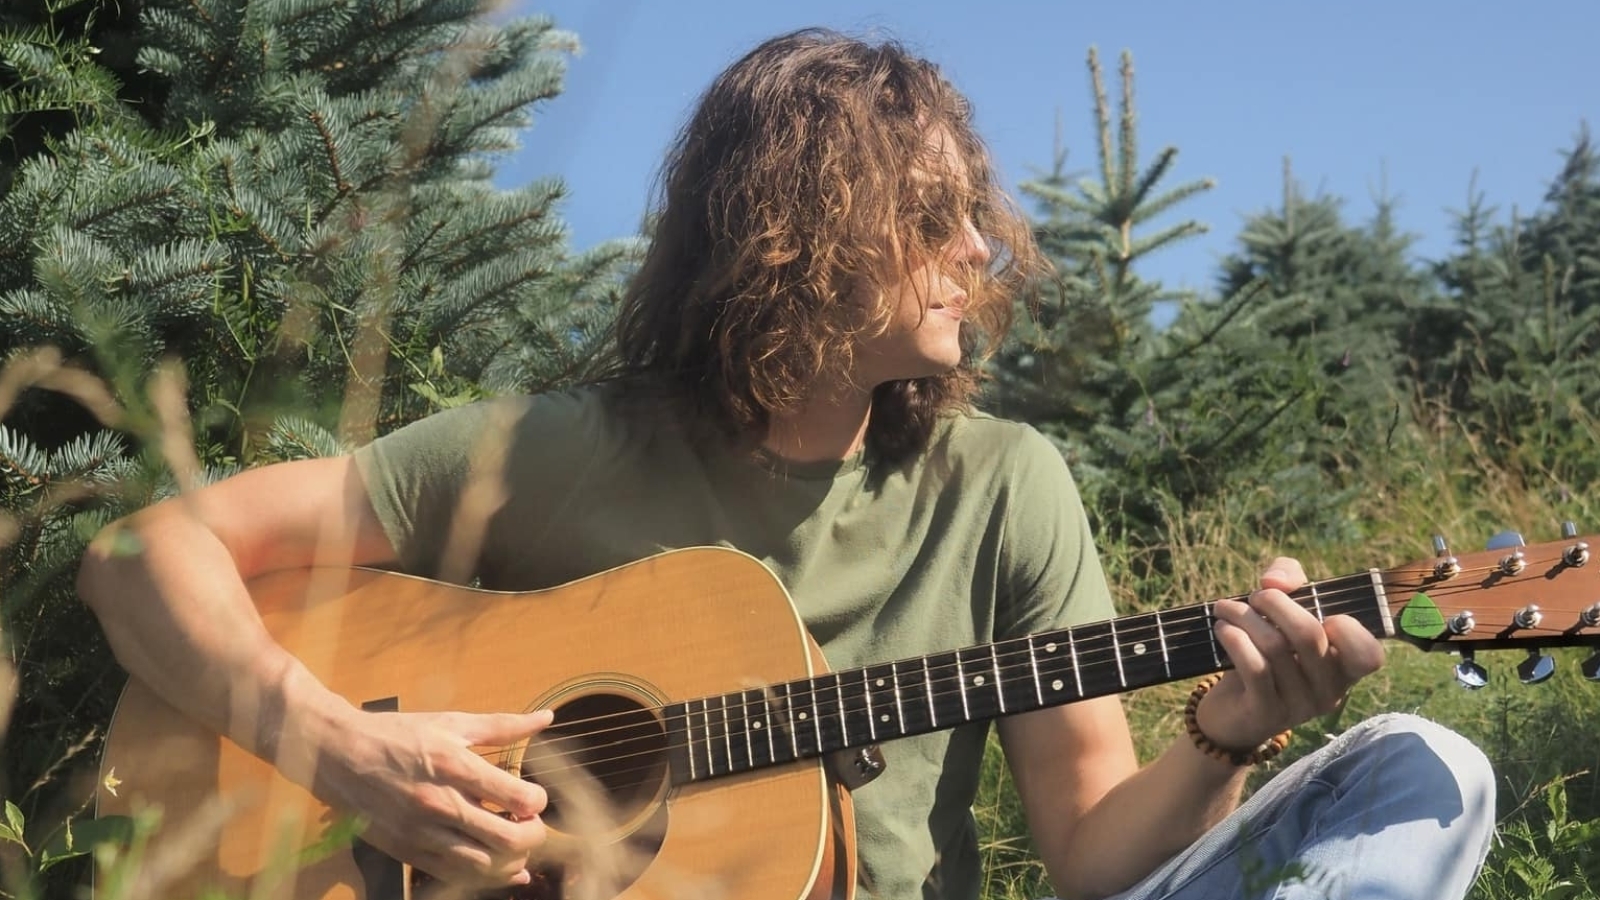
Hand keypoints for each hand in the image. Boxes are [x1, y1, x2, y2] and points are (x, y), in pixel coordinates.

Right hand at [309, 708, 553, 887]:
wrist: (338, 755)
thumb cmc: (397, 734)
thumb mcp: (451, 722)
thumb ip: (503, 725)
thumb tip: (546, 718)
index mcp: (454, 765)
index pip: (517, 797)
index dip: (537, 802)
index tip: (534, 797)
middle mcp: (440, 802)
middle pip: (507, 839)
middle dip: (533, 836)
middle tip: (532, 824)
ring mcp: (422, 832)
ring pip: (484, 865)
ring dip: (512, 861)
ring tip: (517, 845)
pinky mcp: (407, 851)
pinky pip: (455, 875)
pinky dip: (486, 878)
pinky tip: (504, 870)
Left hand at [1197, 557, 1384, 750]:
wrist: (1232, 709)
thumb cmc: (1267, 653)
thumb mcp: (1284, 611)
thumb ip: (1289, 579)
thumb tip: (1276, 580)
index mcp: (1344, 668)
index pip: (1369, 654)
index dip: (1348, 628)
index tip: (1319, 612)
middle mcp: (1329, 690)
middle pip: (1308, 634)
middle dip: (1275, 603)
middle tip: (1256, 597)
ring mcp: (1299, 706)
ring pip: (1275, 647)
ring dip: (1244, 617)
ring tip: (1227, 609)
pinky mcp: (1266, 713)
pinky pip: (1254, 667)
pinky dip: (1235, 639)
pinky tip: (1222, 629)